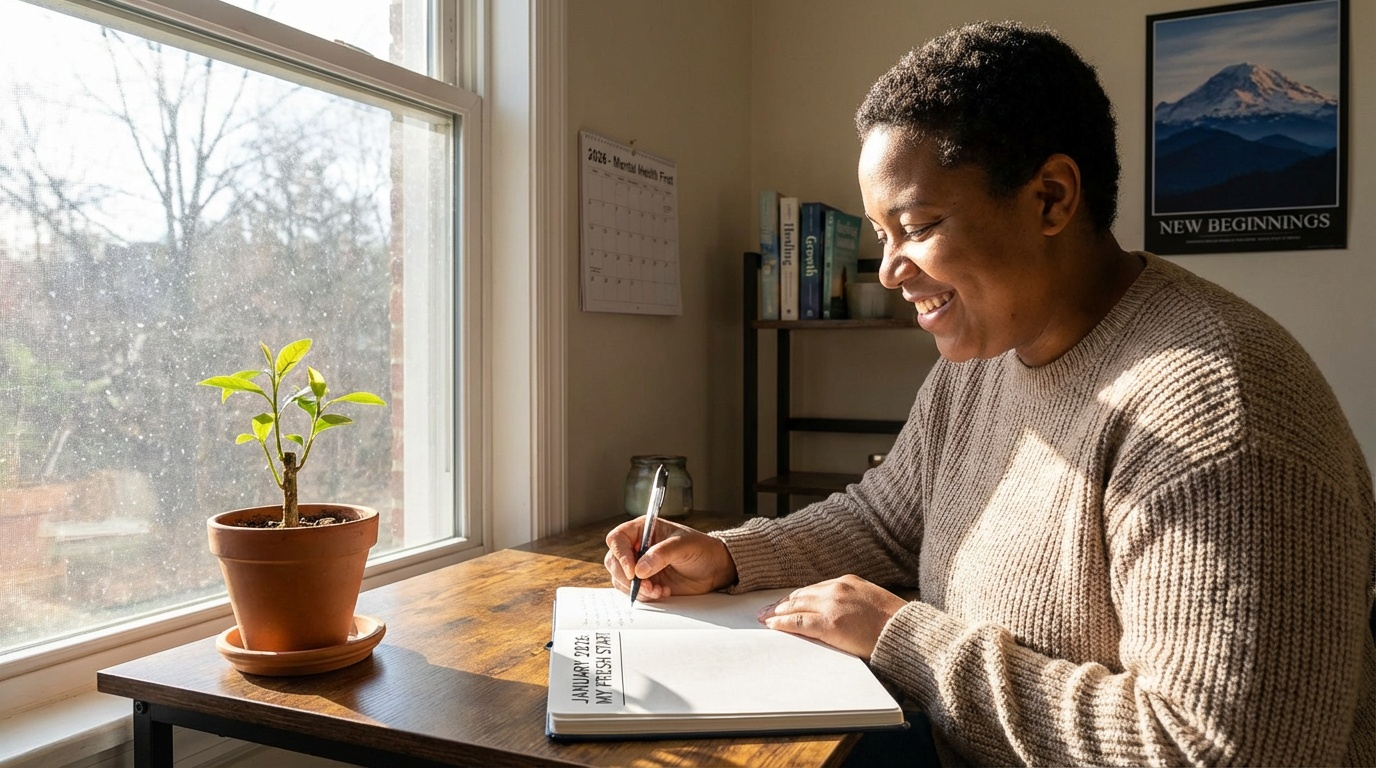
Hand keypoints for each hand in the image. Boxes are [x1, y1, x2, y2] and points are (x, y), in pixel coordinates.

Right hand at [604, 517, 737, 599]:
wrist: (714, 569)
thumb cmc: (701, 549)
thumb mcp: (684, 545)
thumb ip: (661, 554)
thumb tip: (640, 569)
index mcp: (643, 530)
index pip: (617, 539)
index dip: (620, 554)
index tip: (633, 571)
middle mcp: (637, 547)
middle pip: (613, 561)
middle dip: (627, 577)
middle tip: (646, 585)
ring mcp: (639, 566)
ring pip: (620, 579)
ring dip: (637, 589)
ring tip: (658, 590)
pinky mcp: (645, 582)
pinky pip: (633, 591)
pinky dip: (644, 596)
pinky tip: (662, 592)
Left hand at [756, 575, 907, 659]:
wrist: (906, 632)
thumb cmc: (894, 623)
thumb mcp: (871, 602)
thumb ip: (852, 603)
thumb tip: (838, 614)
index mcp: (847, 581)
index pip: (814, 589)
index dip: (797, 597)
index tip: (786, 603)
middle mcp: (837, 588)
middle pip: (801, 595)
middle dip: (782, 604)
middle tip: (767, 611)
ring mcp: (832, 605)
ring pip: (795, 606)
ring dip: (777, 613)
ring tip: (765, 619)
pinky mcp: (829, 624)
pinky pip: (798, 622)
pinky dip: (782, 623)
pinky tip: (773, 626)